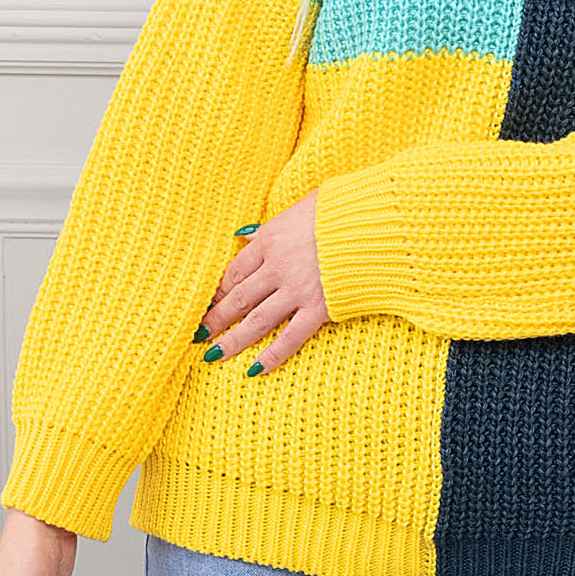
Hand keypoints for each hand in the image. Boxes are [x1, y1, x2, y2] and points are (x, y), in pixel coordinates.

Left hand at [197, 188, 330, 374]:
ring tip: (213, 354)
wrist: (376, 222)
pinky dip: (272, 356)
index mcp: (271, 238)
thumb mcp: (301, 206)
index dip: (219, 289)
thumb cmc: (342, 208)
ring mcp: (298, 290)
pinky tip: (255, 369)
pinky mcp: (320, 308)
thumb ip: (272, 225)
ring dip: (232, 340)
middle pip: (238, 297)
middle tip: (198, 332)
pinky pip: (291, 338)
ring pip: (256, 321)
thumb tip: (244, 234)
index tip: (208, 301)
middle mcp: (278, 267)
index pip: (235, 270)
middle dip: (216, 317)